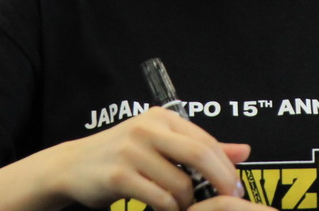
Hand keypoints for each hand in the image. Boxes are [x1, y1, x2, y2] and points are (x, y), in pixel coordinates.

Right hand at [44, 107, 253, 210]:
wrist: (73, 165)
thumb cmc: (123, 155)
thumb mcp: (160, 143)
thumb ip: (201, 147)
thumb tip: (245, 151)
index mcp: (161, 118)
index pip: (206, 141)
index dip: (226, 167)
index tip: (235, 187)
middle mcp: (147, 129)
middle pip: (199, 156)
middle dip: (219, 182)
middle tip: (226, 200)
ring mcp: (132, 151)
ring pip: (180, 184)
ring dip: (188, 203)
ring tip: (184, 208)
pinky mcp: (119, 176)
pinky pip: (159, 199)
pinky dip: (169, 210)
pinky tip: (165, 210)